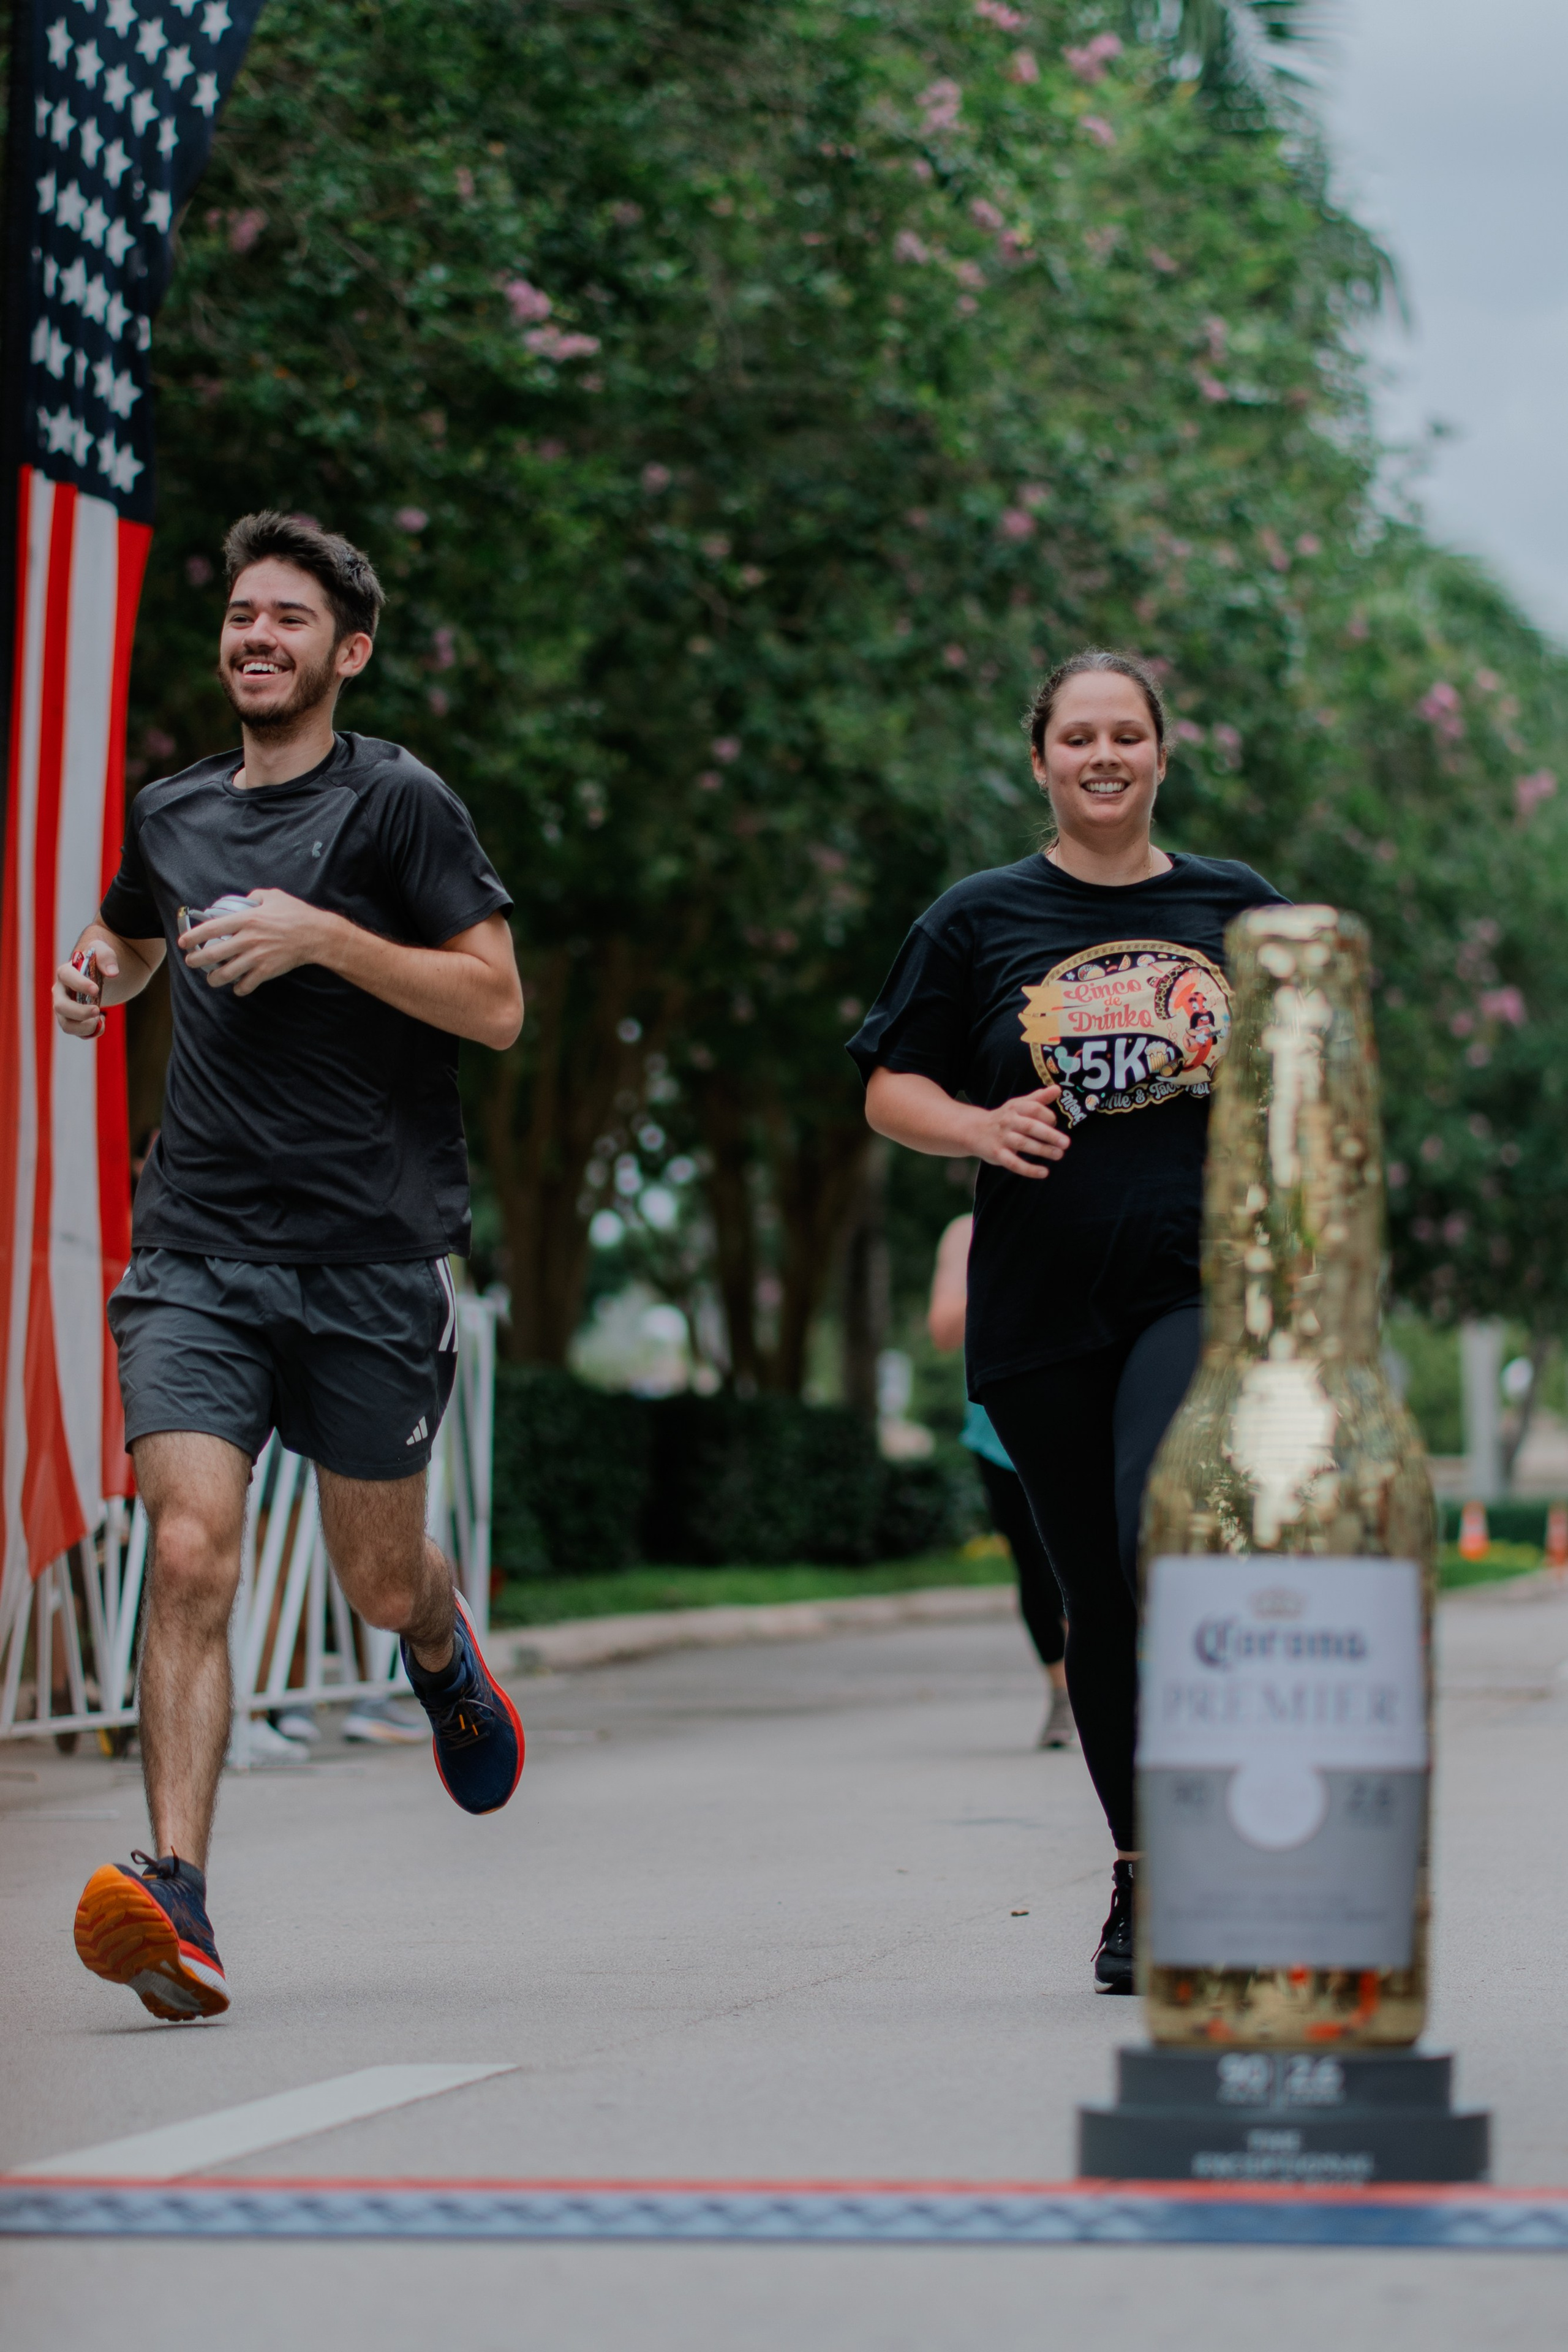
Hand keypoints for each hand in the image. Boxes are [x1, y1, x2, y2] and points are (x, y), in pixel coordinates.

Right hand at [53, 942, 117, 1038]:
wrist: (106, 975)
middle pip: (60, 1006)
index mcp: (66, 972)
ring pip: (66, 1024)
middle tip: (98, 1010)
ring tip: (100, 1018)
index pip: (66, 976)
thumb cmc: (101, 961)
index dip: (79, 984)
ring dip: (83, 1026)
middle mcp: (61, 992)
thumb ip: (106, 956)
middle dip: (79, 1011)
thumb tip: (112, 973)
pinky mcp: (75, 1020)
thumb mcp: (105, 951)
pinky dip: (91, 1032)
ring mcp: (67, 1008)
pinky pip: (78, 1032)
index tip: (96, 989)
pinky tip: (102, 1021)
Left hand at [179, 889, 335, 995]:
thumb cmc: (296, 913)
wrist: (316, 935)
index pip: (212, 928)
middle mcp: (247, 939)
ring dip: (215, 979)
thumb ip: (255, 896)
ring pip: (226, 973)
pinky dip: (240, 988)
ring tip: (211, 980)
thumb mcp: (273, 896)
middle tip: (191, 962)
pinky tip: (238, 987)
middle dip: (196, 961)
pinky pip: (247, 984)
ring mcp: (256, 957)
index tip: (183, 942)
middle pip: (213, 954)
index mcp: (246, 919)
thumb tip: (245, 899)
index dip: (194, 936)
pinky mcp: (267, 970)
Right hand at [971, 1086, 1069, 1180]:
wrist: (974, 1130)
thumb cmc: (1004, 1117)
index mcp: (1015, 1108)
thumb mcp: (1019, 1105)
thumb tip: (1058, 1088)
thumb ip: (1039, 1098)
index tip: (1055, 1123)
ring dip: (1042, 1150)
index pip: (1034, 1109)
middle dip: (1049, 1135)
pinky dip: (1029, 1169)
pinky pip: (1013, 1163)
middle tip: (1066, 1143)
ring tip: (1059, 1155)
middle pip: (1030, 1126)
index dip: (1048, 1116)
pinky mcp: (997, 1154)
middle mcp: (1008, 1121)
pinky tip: (1044, 1173)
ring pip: (1023, 1144)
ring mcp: (1002, 1138)